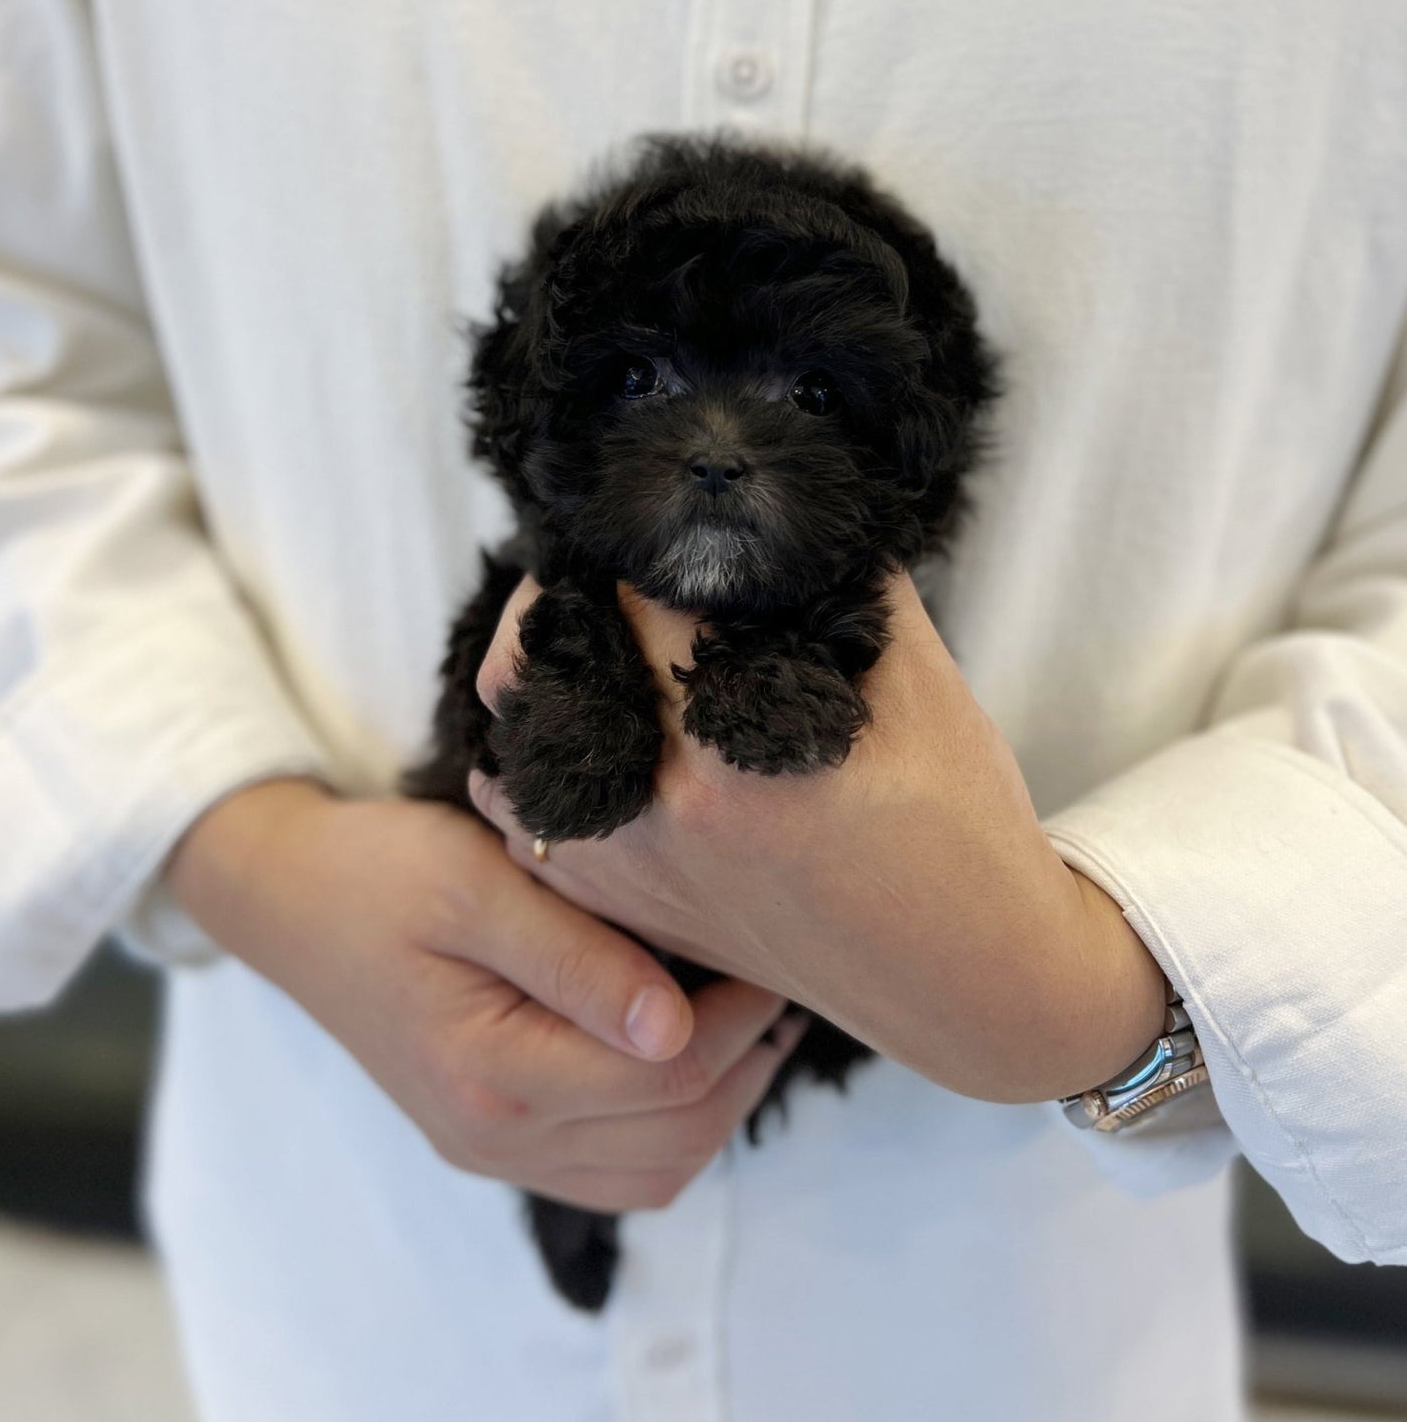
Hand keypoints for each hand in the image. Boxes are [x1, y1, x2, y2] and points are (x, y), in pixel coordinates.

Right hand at [167, 778, 805, 1210]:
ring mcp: (494, 1149)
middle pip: (675, 1134)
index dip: (742, 1013)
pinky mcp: (498, 1139)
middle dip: (749, 1056)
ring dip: (723, 1099)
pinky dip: (674, 1123)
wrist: (293, 901)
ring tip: (751, 1007)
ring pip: (657, 1169)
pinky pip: (617, 1170)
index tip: (767, 939)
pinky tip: (690, 1044)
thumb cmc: (383, 872)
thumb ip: (578, 956)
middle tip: (776, 967)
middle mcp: (494, 1137)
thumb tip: (679, 1025)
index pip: (666, 1076)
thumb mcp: (478, 884)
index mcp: (489, 1073)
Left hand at [471, 573, 1166, 1103]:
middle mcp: (666, 809)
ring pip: (510, 730)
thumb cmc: (960, 826)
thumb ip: (848, 577)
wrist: (966, 980)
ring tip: (593, 636)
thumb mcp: (923, 681)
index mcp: (740, 742)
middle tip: (615, 563)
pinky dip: (531, 754)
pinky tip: (581, 721)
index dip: (640, 533)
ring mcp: (631, 867)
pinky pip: (521, 814)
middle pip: (550, 648)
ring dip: (539, 666)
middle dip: (577, 585)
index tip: (655, 514)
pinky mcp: (624, 906)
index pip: (637, 590)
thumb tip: (785, 498)